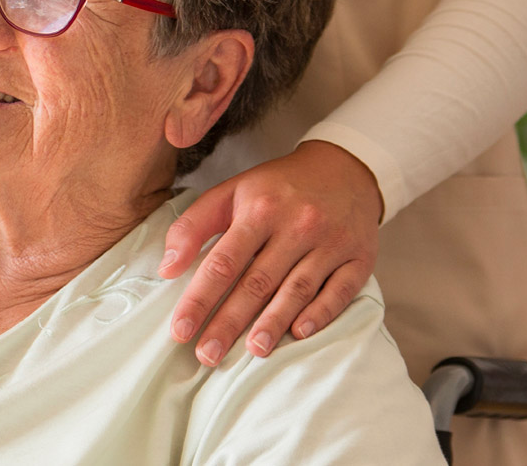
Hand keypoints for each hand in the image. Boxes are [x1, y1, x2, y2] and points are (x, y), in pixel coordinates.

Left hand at [161, 140, 383, 365]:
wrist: (345, 170)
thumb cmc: (276, 189)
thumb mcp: (231, 192)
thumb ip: (193, 226)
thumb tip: (166, 269)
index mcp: (260, 209)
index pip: (223, 262)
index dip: (200, 299)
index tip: (180, 330)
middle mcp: (297, 225)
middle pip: (257, 282)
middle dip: (229, 322)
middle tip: (207, 356)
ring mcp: (331, 242)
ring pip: (297, 289)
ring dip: (273, 323)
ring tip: (252, 352)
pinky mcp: (360, 257)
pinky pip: (340, 290)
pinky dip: (321, 313)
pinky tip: (300, 333)